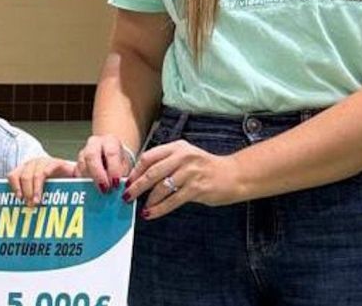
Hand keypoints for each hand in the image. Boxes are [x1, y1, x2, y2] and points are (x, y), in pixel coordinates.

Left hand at [8, 157, 76, 205]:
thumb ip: (28, 194)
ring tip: (37, 201)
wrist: (69, 175)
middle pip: (24, 176)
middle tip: (31, 204)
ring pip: (35, 174)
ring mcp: (44, 162)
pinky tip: (46, 182)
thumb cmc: (51, 186)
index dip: (15, 187)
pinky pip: (48, 168)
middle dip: (27, 192)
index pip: (13, 176)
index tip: (19, 199)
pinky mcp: (56, 162)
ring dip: (36, 189)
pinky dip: (46, 174)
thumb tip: (20, 205)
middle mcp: (32, 164)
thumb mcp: (36, 190)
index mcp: (24, 169)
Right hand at [74, 134, 132, 193]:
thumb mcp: (125, 167)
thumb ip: (122, 176)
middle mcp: (95, 144)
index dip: (113, 170)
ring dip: (90, 180)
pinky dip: (81, 182)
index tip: (116, 184)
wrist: (111, 157)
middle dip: (98, 174)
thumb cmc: (119, 162)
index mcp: (110, 142)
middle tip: (105, 189)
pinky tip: (87, 189)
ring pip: (82, 165)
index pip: (111, 153)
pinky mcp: (76, 163)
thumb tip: (120, 189)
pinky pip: (76, 173)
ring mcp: (83, 152)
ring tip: (98, 192)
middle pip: (92, 156)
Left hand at [123, 140, 245, 218]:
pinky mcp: (197, 188)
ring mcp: (190, 172)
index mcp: (177, 147)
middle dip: (137, 186)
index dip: (136, 171)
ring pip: (161, 188)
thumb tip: (141, 177)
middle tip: (127, 196)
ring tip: (141, 208)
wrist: (234, 175)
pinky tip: (152, 213)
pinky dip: (160, 208)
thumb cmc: (206, 167)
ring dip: (148, 200)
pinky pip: (173, 200)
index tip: (128, 182)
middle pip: (152, 172)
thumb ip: (167, 163)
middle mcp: (183, 157)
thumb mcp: (186, 157)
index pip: (149, 157)